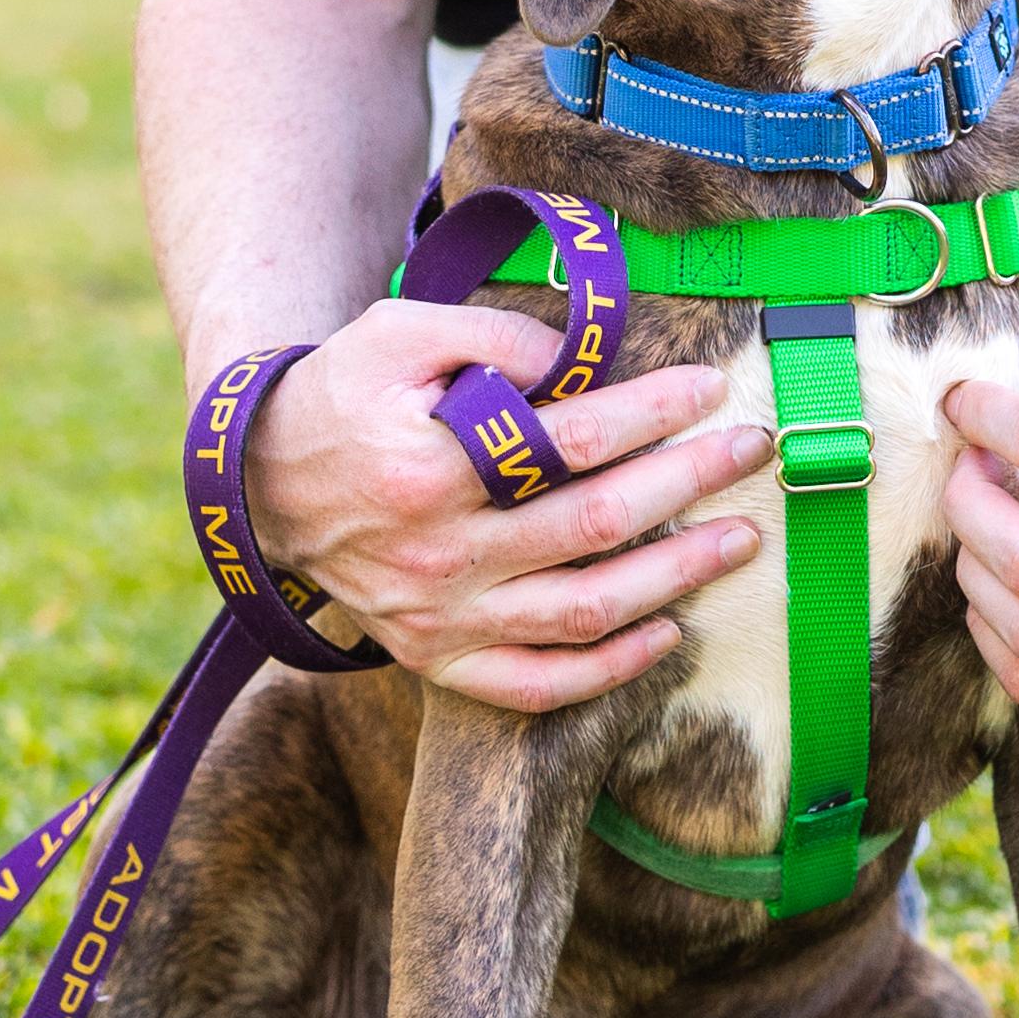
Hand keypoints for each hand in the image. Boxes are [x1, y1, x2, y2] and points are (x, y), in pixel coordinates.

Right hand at [232, 295, 773, 712]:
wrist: (264, 486)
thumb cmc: (344, 393)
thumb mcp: (397, 332)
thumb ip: (489, 338)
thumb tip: (580, 358)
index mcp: (429, 468)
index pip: (569, 441)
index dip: (651, 412)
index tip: (708, 388)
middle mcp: (440, 556)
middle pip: (595, 527)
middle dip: (690, 484)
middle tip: (753, 451)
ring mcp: (440, 620)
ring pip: (583, 614)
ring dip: (675, 579)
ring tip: (739, 540)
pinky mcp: (438, 660)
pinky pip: (539, 685)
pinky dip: (610, 669)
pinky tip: (669, 631)